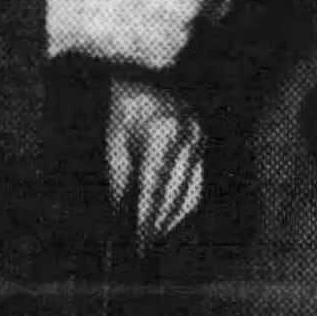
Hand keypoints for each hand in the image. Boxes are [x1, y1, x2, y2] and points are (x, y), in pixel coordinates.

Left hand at [107, 77, 204, 251]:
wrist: (144, 69)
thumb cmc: (123, 104)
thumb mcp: (114, 141)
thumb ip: (121, 180)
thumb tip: (122, 216)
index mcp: (162, 135)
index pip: (155, 190)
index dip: (147, 220)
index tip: (139, 243)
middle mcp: (187, 138)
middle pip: (177, 196)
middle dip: (160, 224)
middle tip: (144, 246)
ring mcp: (199, 139)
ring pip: (191, 192)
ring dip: (174, 217)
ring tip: (155, 235)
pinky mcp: (202, 140)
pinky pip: (196, 179)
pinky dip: (184, 200)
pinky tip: (169, 214)